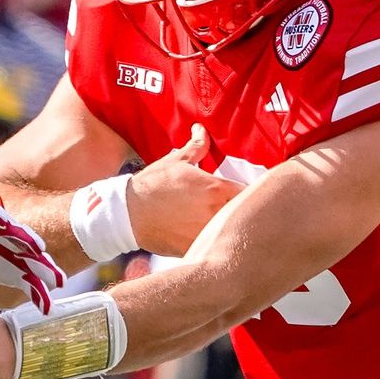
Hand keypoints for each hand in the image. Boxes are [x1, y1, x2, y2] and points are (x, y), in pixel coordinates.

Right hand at [126, 126, 242, 256]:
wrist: (128, 214)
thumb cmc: (152, 186)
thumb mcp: (175, 162)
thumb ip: (196, 147)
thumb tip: (201, 129)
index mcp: (217, 189)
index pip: (251, 192)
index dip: (250, 193)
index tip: (244, 194)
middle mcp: (216, 212)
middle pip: (246, 215)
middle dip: (243, 212)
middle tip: (236, 210)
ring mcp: (207, 233)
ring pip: (233, 233)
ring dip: (231, 230)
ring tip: (225, 227)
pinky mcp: (196, 249)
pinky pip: (215, 248)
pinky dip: (215, 245)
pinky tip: (209, 241)